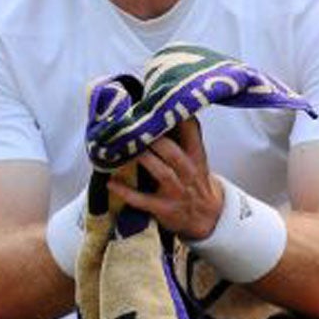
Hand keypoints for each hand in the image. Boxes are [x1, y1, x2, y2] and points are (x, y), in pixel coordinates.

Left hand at [110, 116, 223, 239]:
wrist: (207, 217)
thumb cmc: (195, 181)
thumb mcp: (198, 159)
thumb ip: (184, 138)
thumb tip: (161, 109)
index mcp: (196, 157)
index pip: (192, 132)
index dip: (179, 116)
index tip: (162, 101)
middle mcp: (188, 173)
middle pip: (172, 152)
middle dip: (154, 139)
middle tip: (134, 126)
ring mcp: (176, 192)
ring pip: (161, 172)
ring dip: (143, 159)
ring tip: (124, 148)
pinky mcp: (163, 208)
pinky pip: (143, 200)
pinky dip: (126, 191)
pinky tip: (111, 182)